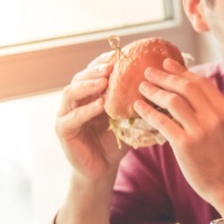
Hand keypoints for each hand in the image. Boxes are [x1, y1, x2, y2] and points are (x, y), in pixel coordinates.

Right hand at [55, 52, 127, 182]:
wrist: (102, 169)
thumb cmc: (115, 143)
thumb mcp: (128, 120)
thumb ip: (136, 104)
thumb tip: (160, 88)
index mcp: (88, 94)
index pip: (93, 72)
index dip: (104, 62)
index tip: (119, 55)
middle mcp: (74, 100)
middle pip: (80, 78)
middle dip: (95, 70)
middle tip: (111, 65)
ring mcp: (65, 114)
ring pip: (71, 93)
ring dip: (88, 85)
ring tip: (104, 81)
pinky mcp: (63, 130)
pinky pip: (71, 117)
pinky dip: (85, 110)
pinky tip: (100, 105)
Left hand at [133, 59, 223, 206]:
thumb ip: (212, 109)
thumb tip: (190, 90)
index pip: (201, 83)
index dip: (182, 71)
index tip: (167, 63)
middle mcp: (214, 117)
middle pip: (185, 87)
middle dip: (164, 77)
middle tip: (148, 71)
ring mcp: (200, 131)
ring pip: (172, 101)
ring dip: (153, 91)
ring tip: (141, 87)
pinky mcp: (185, 145)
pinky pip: (161, 121)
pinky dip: (147, 111)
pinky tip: (138, 106)